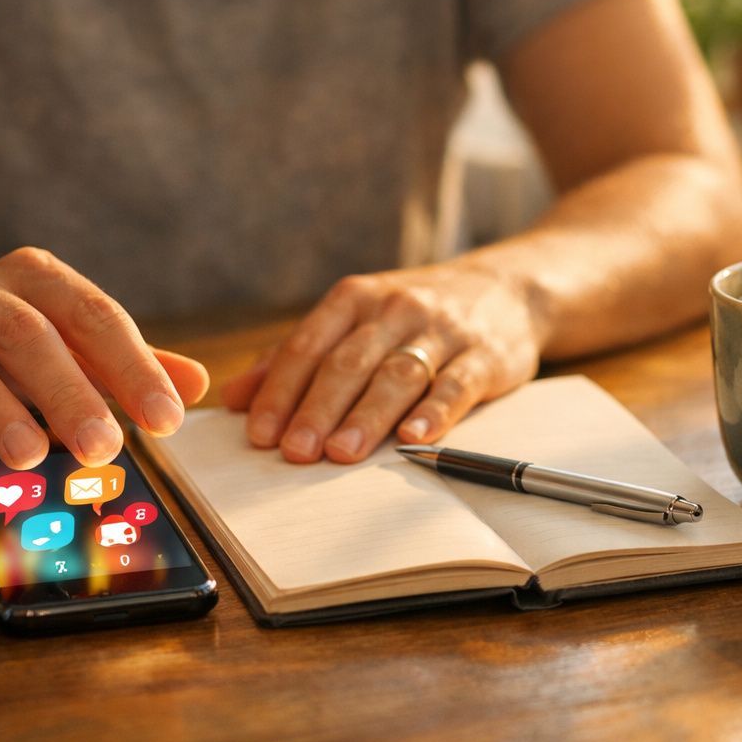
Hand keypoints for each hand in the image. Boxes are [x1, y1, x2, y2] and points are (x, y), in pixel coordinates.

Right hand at [0, 247, 208, 468]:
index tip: (169, 417)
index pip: (93, 316)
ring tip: (32, 456)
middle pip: (27, 334)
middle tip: (105, 448)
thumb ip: (121, 365)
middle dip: (71, 393)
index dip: (133, 366)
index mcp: (32, 279)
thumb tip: (196, 384)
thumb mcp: (58, 350)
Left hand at [221, 262, 548, 462]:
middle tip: (295, 451)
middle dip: (318, 408)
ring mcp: (442, 331)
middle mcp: (396, 309)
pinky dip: (434, 412)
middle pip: (349, 362)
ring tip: (342, 453)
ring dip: (367, 416)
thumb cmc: (414, 315)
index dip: (281, 390)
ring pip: (398, 374)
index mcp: (355, 299)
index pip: (309, 346)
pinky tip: (413, 439)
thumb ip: (297, 356)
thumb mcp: (354, 320)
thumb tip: (235, 397)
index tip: (260, 433)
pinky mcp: (484, 355)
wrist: (506, 289)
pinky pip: (456, 385)